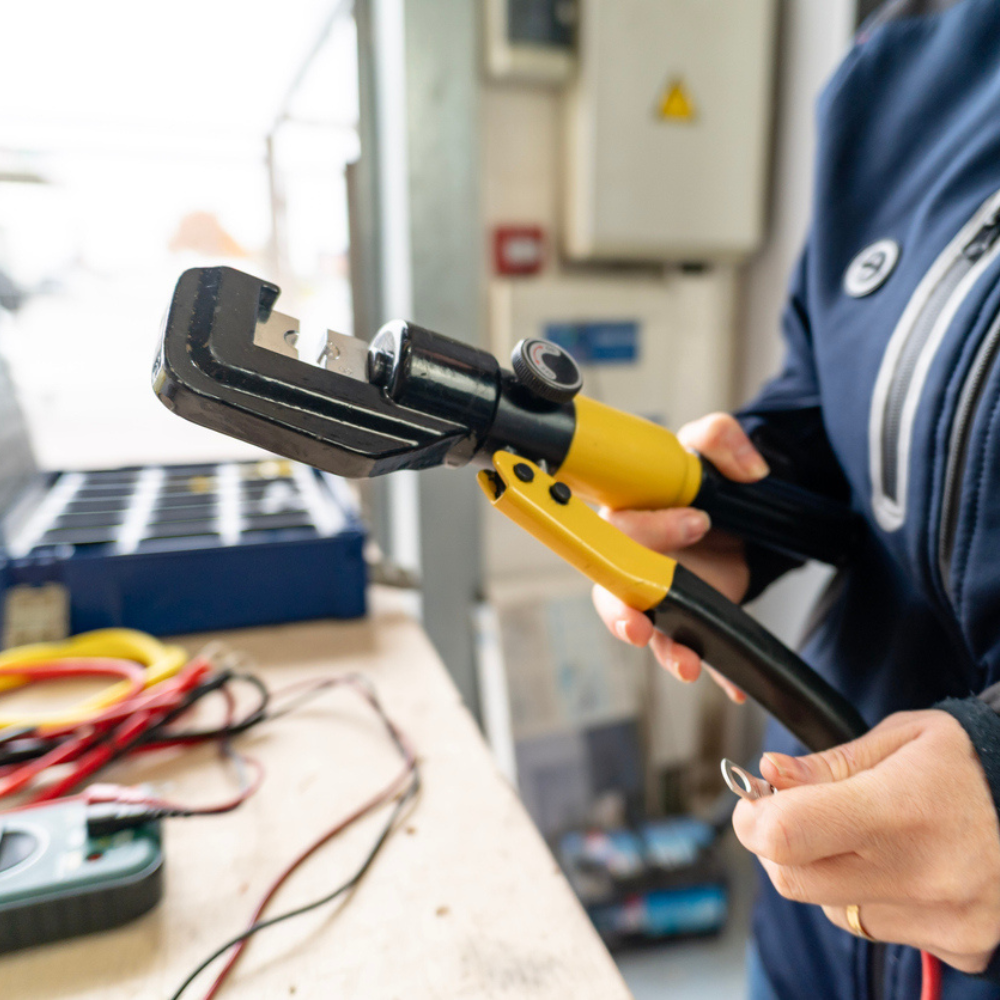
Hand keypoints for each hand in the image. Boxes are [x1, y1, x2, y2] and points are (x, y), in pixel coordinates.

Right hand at [591, 412, 769, 701]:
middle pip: (613, 593)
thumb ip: (720, 438)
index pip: (621, 527)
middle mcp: (636, 561)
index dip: (651, 527)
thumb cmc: (699, 481)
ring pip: (648, 629)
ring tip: (687, 666)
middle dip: (622, 613)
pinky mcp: (691, 615)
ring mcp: (661, 594)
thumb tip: (749, 468)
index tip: (698, 519)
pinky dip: (714, 670)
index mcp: (628, 517)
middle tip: (640, 626)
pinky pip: (695, 646)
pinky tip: (731, 685)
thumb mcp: (708, 448)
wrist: (730, 513)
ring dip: (664, 650)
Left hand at [734, 710, 999, 972]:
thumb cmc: (973, 764)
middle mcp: (921, 876)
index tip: (755, 799)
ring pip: (831, 907)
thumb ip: (830, 763)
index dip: (753, 817)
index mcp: (899, 810)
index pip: (785, 835)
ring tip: (871, 835)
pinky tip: (906, 864)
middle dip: (778, 845)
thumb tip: (769, 775)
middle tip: (796, 812)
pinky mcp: (958, 947)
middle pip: (793, 880)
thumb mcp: (904, 738)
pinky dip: (872, 897)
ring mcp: (942, 920)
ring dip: (828, 872)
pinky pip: (877, 926)